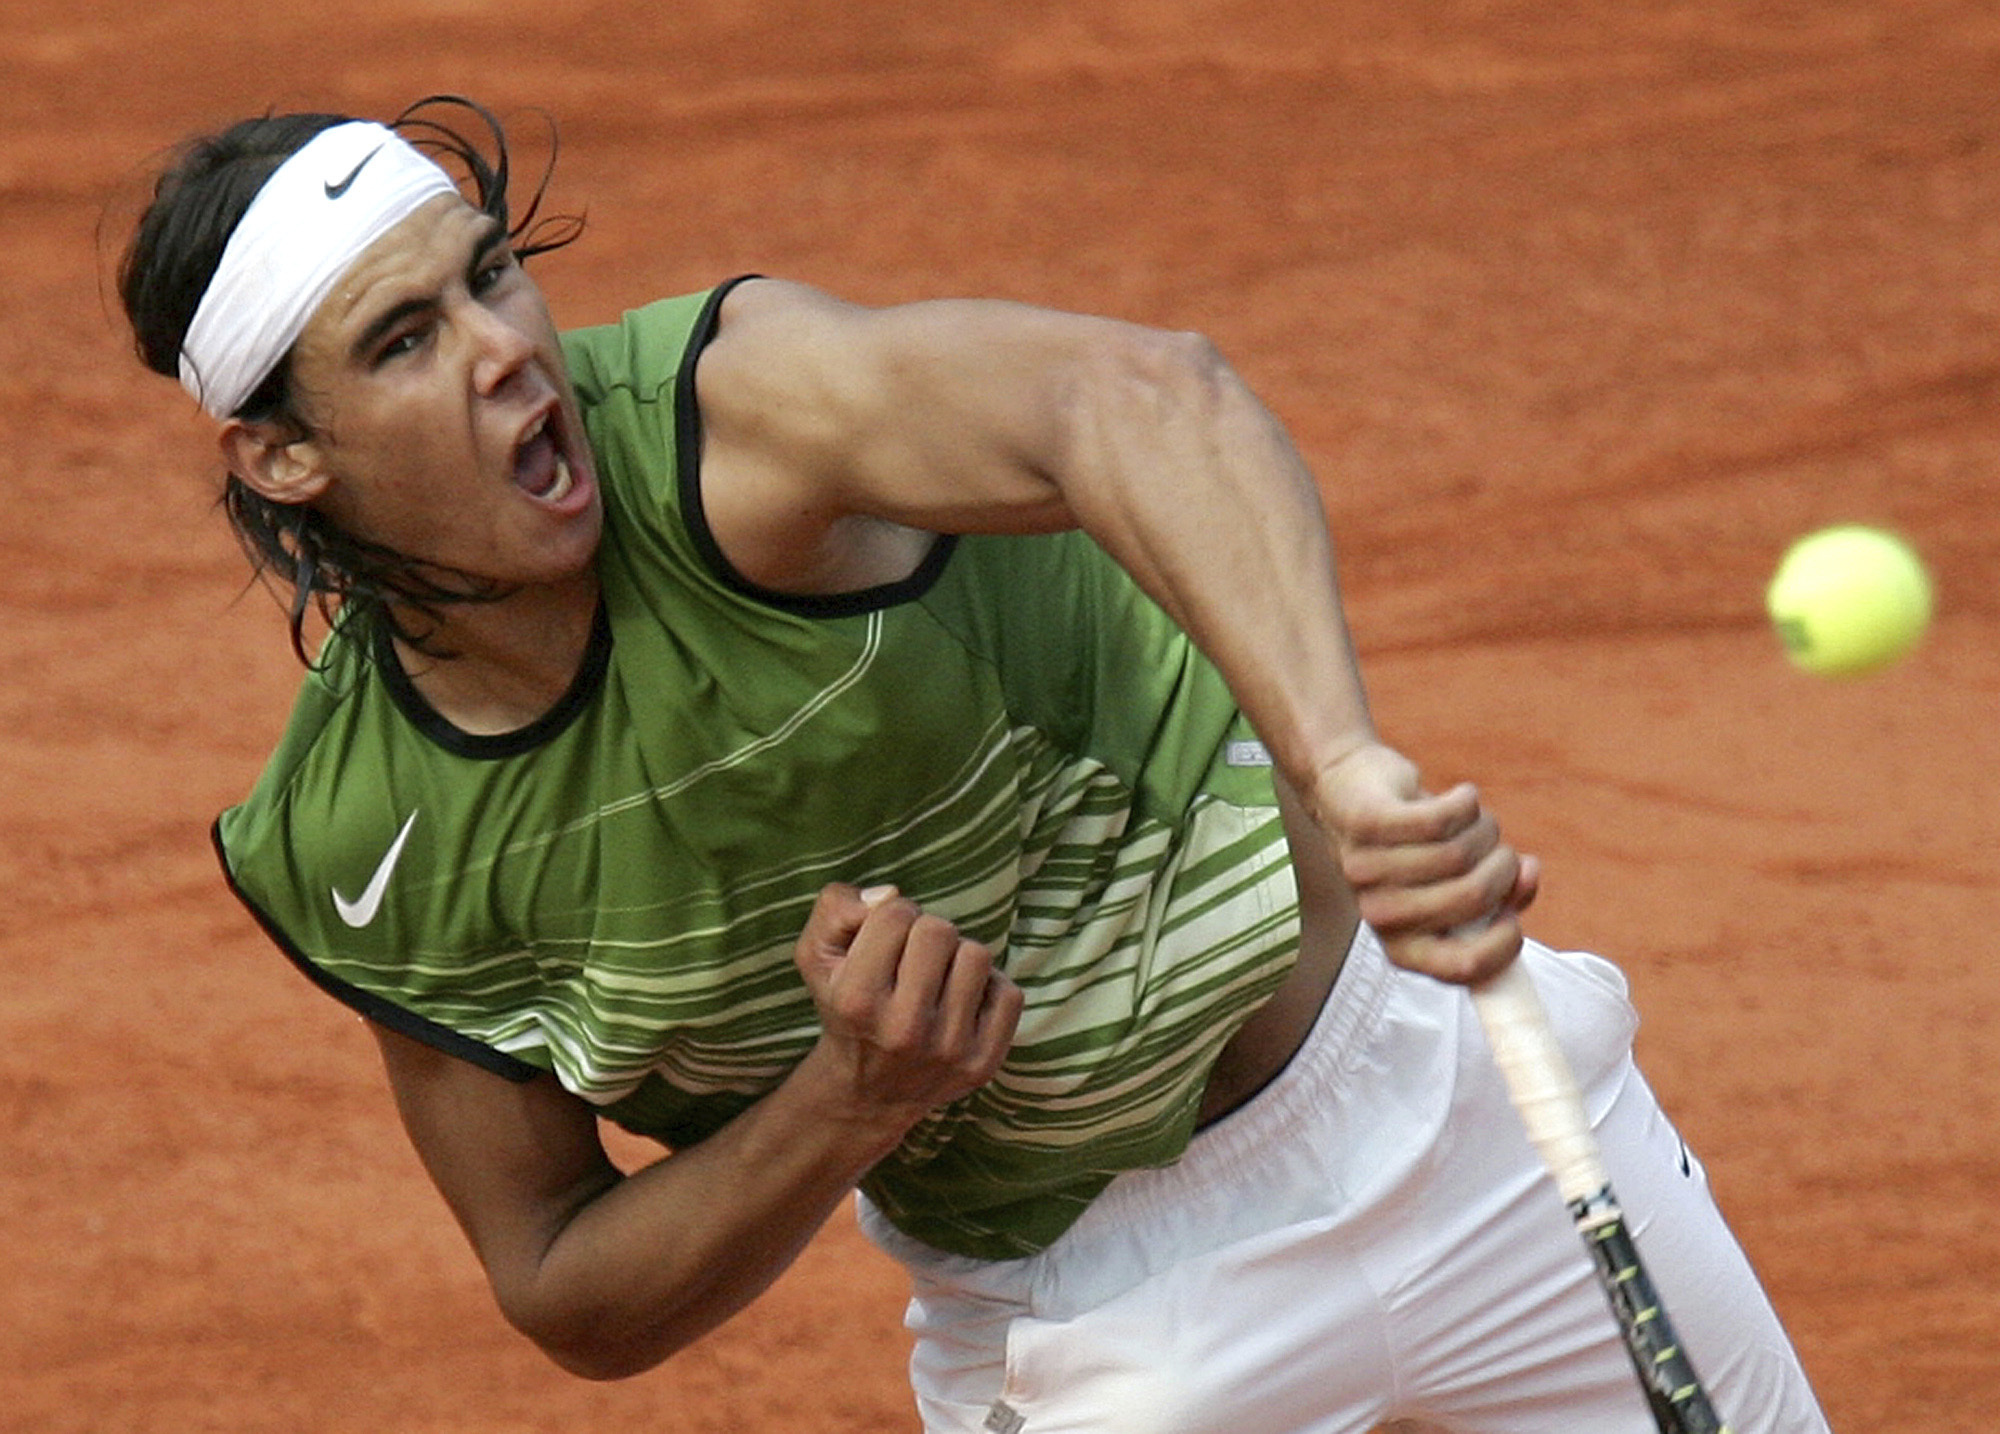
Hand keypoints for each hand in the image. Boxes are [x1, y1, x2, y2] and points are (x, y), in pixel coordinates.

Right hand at [792, 884, 1023, 1125]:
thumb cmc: (845, 1008)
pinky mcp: (982, 1063)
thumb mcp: (817, 956)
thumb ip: (836, 909)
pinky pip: (1009, 993)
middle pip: (940, 930)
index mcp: (857, 1000)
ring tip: (937, 979)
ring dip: (958, 958)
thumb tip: (890, 895)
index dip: (891, 915)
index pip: (895, 914)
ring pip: (977, 956)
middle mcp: (902, 1029)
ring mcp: (947, 1050)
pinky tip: (961, 1003)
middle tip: (913, 958)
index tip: (885, 940)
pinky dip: (988, 989)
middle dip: (925, 933)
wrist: (868, 1092)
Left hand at [1314, 743, 1539, 983]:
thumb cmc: (1417, 848)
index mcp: (1403, 947)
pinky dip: (1465, 802)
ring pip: (1460, 853)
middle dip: (1503, 868)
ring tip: (1474, 822)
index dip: (1505, 942)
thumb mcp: (1460, 883)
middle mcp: (1381, 916)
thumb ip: (1503, 894)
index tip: (1513, 915)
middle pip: (1474, 896)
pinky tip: (1463, 796)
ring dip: (1484, 830)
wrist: (1349, 790)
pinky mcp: (1368, 825)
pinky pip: (1440, 819)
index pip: (1464, 967)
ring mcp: (1368, 872)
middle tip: (1498, 852)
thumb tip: (1528, 873)